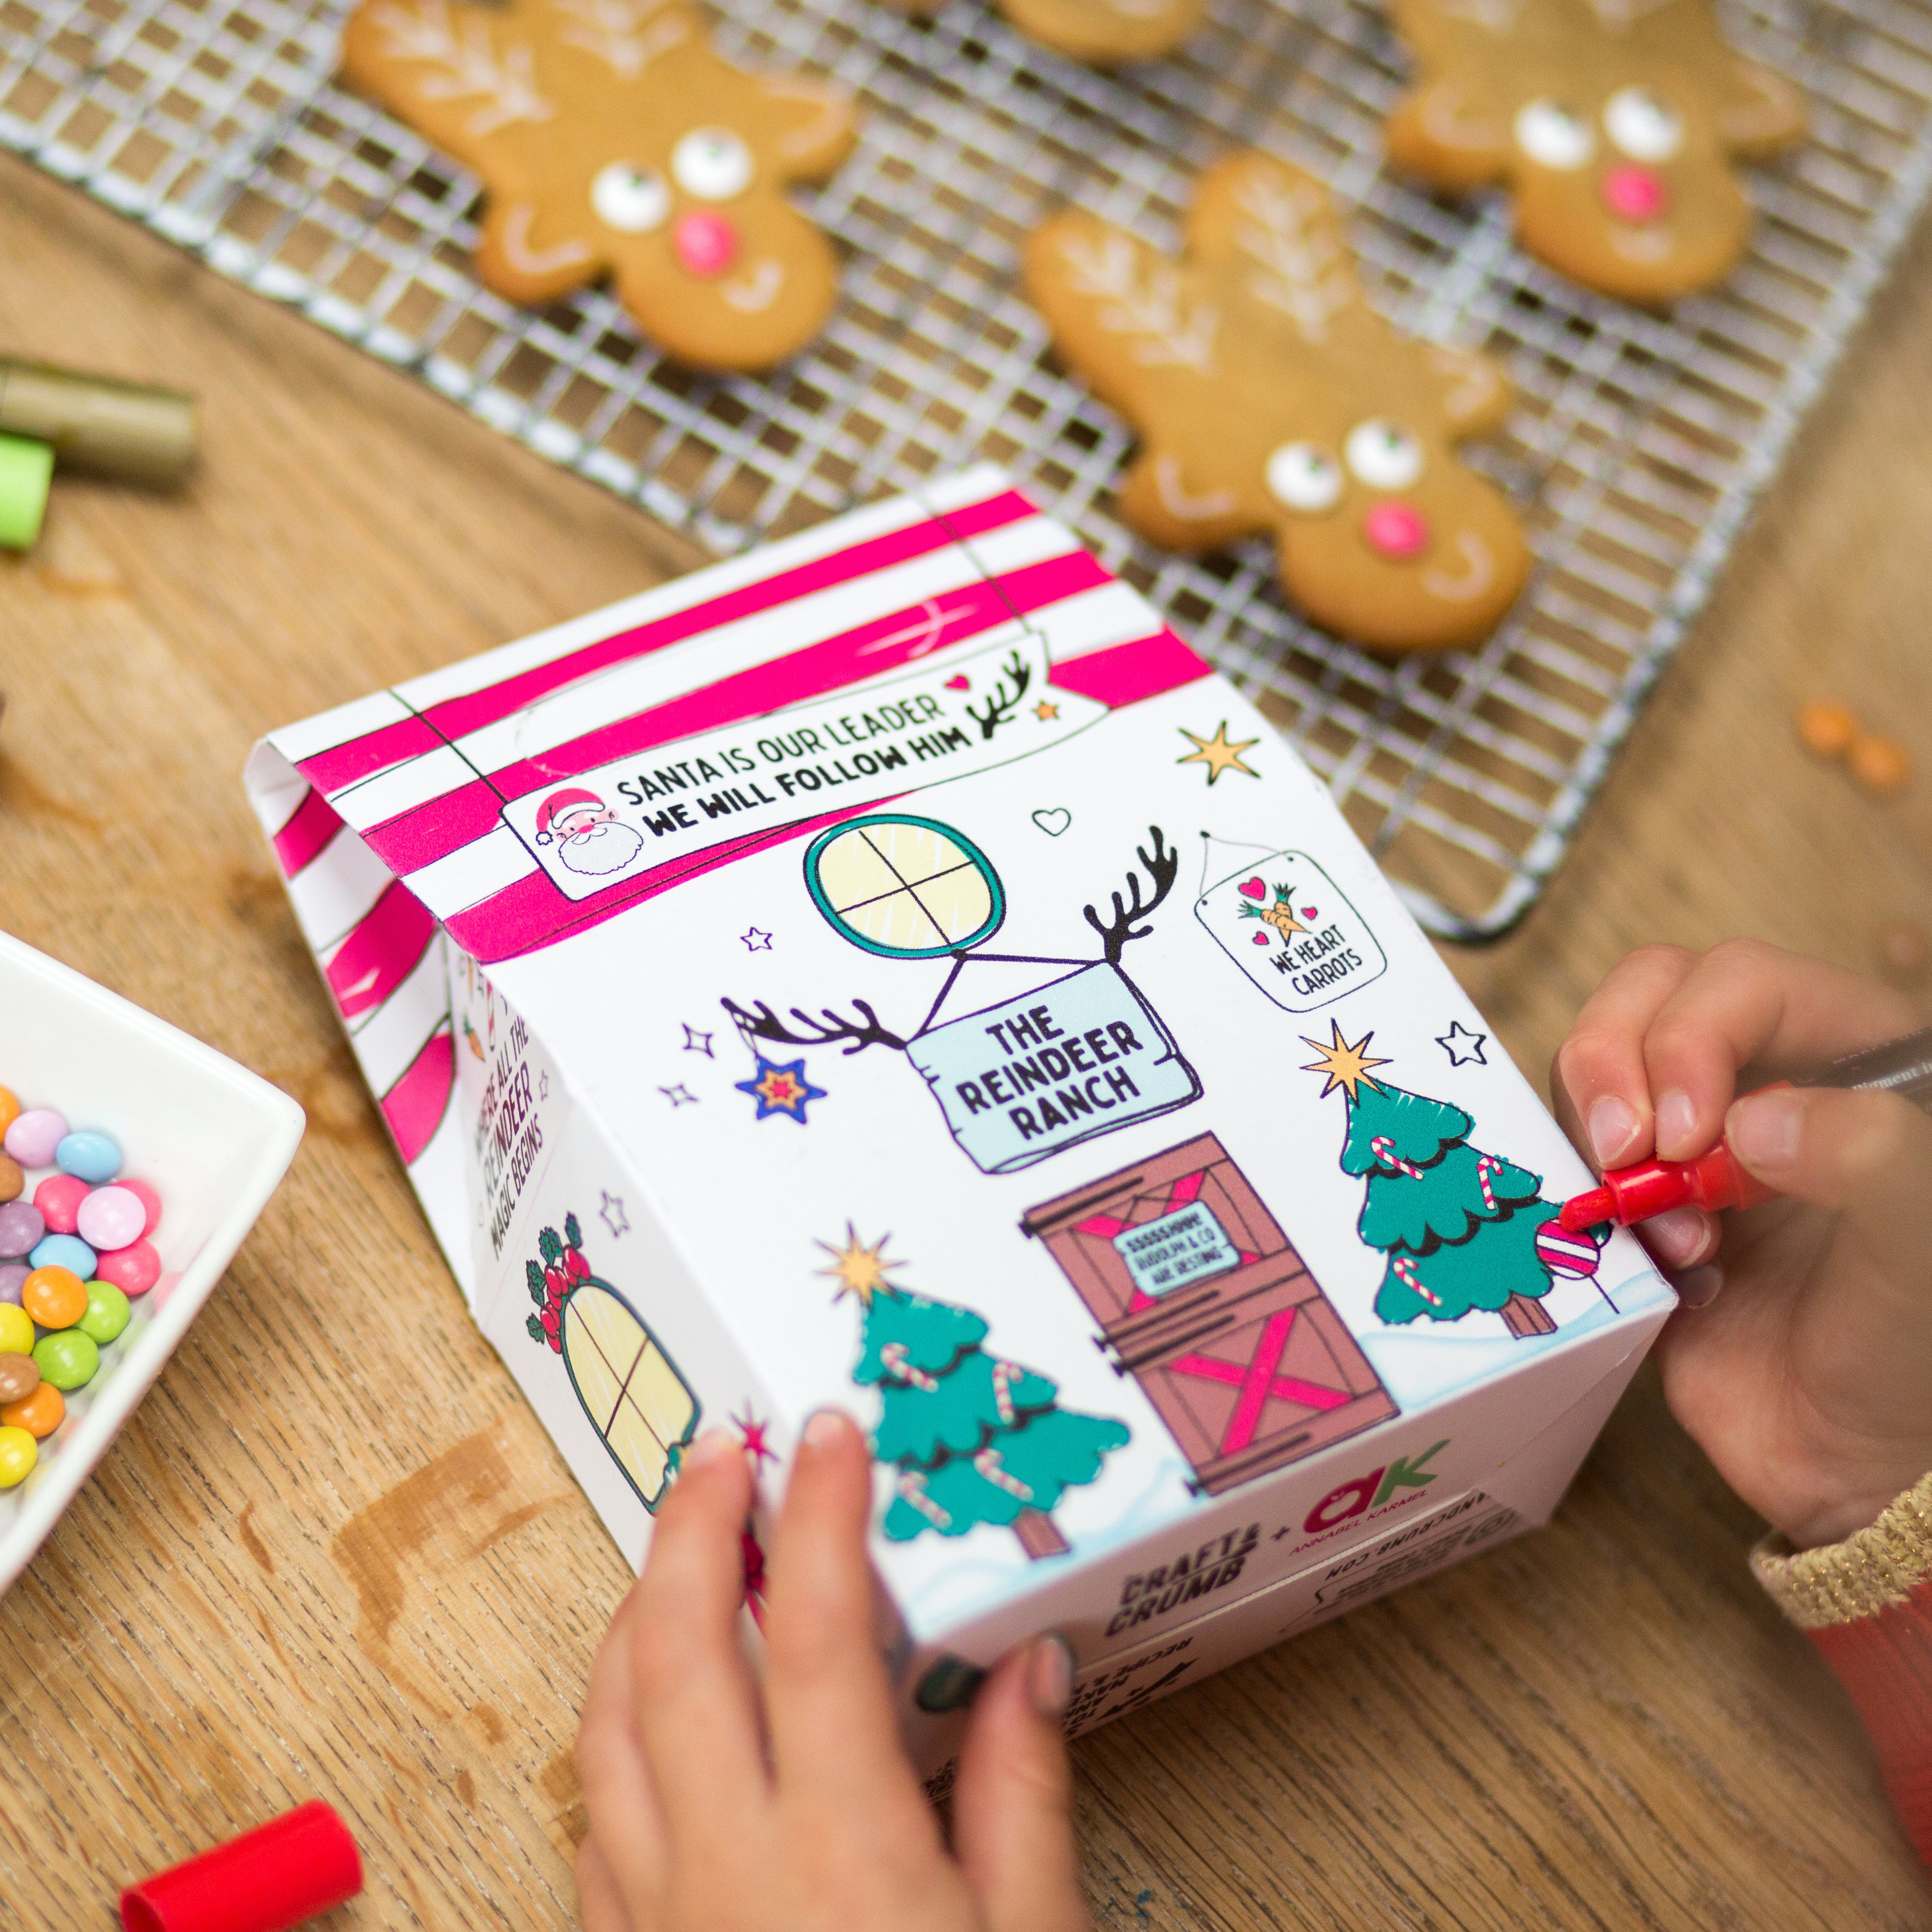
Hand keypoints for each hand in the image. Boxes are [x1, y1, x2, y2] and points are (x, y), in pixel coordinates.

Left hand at [574, 1410, 1092, 1931]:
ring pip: (604, 1733)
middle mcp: (728, 1868)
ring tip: (672, 1559)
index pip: (815, 1637)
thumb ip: (1022, 1795)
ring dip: (633, 1623)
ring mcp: (661, 1918)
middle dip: (691, 1532)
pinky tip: (649, 1723)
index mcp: (841, 1848)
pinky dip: (612, 1749)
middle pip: (675, 1657)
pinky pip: (593, 1832)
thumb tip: (1033, 1663)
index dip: (819, 1518)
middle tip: (718, 1456)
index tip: (828, 1437)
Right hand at [1552, 940, 1931, 1548]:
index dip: (1695, 1030)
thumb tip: (1753, 1121)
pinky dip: (1586, 1199)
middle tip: (1628, 1150)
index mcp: (1853, 1061)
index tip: (1687, 1128)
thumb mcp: (1920, 1245)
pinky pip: (1577, 1165)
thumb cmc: (1917, 1355)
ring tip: (1668, 1231)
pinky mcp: (1644, 1212)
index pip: (1747, 982)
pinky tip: (1652, 1259)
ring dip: (1604, 1138)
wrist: (1865, 1476)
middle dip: (1615, 1057)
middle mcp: (1770, 1085)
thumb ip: (1868, 1154)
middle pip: (1654, 995)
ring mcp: (1698, 1149)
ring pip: (1601, 1071)